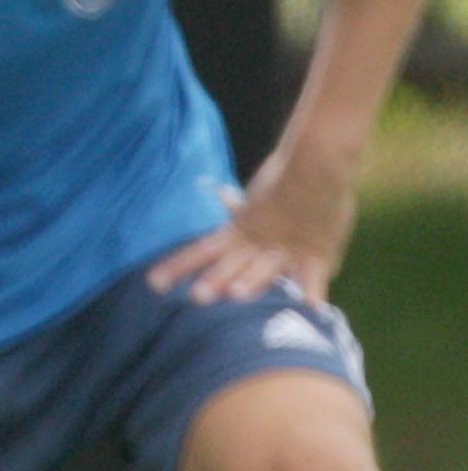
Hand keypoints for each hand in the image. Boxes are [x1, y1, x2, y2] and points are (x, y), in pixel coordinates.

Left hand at [147, 145, 355, 304]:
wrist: (318, 163)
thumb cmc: (286, 179)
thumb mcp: (255, 196)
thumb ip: (239, 207)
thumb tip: (223, 195)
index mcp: (238, 231)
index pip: (201, 251)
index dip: (177, 266)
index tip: (153, 283)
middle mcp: (257, 244)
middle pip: (231, 265)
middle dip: (215, 280)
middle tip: (197, 296)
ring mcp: (286, 250)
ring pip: (266, 268)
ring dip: (253, 281)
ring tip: (238, 295)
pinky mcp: (318, 255)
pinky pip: (315, 275)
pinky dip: (314, 289)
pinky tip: (311, 307)